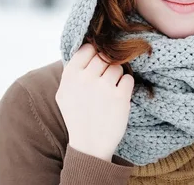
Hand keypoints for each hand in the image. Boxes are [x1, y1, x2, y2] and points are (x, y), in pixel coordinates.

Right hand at [55, 43, 134, 160]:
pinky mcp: (120, 96)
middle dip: (107, 66)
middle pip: (104, 56)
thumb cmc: (78, 116)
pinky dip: (126, 87)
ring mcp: (103, 87)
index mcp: (70, 75)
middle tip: (104, 82)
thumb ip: (73, 71)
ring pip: (118, 66)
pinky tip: (118, 98)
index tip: (97, 66)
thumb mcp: (65, 92)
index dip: (95, 55)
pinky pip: (128, 78)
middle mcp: (85, 78)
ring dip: (117, 77)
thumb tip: (88, 47)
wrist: (89, 145)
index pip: (88, 48)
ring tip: (109, 92)